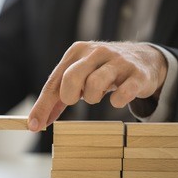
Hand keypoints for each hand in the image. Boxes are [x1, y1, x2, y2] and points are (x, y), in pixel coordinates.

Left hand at [28, 41, 167, 131]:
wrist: (143, 60)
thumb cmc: (102, 72)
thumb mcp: (79, 77)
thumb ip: (58, 97)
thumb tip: (36, 122)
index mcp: (76, 52)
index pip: (54, 82)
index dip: (42, 106)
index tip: (33, 126)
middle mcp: (96, 52)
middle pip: (71, 78)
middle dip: (69, 96)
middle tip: (76, 100)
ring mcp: (118, 61)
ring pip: (95, 84)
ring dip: (92, 98)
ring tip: (97, 96)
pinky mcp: (137, 74)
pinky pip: (124, 92)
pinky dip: (118, 101)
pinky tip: (117, 100)